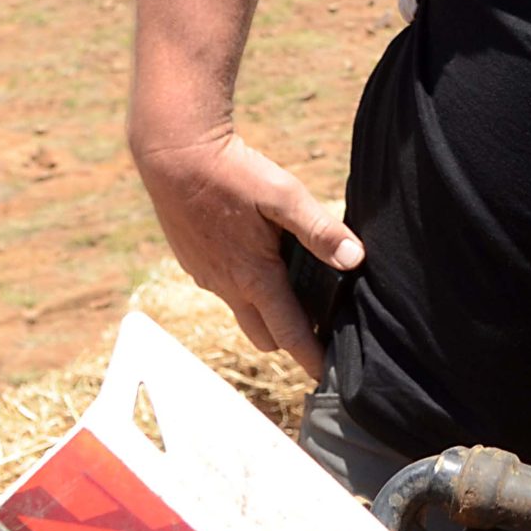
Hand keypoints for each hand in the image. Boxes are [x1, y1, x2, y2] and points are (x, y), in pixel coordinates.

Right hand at [132, 130, 363, 374]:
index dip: (311, 357)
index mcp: (253, 276)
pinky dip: (245, 285)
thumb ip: (320, 229)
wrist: (174, 155)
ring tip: (293, 286)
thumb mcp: (284, 195)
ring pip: (242, 310)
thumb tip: (355, 259)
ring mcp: (205, 275)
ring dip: (267, 308)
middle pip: (264, 334)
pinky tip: (258, 254)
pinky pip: (223, 287)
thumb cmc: (233, 173)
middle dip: (290, 337)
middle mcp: (226, 285)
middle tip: (319, 324)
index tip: (327, 376)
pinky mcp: (192, 261)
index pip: (289, 333)